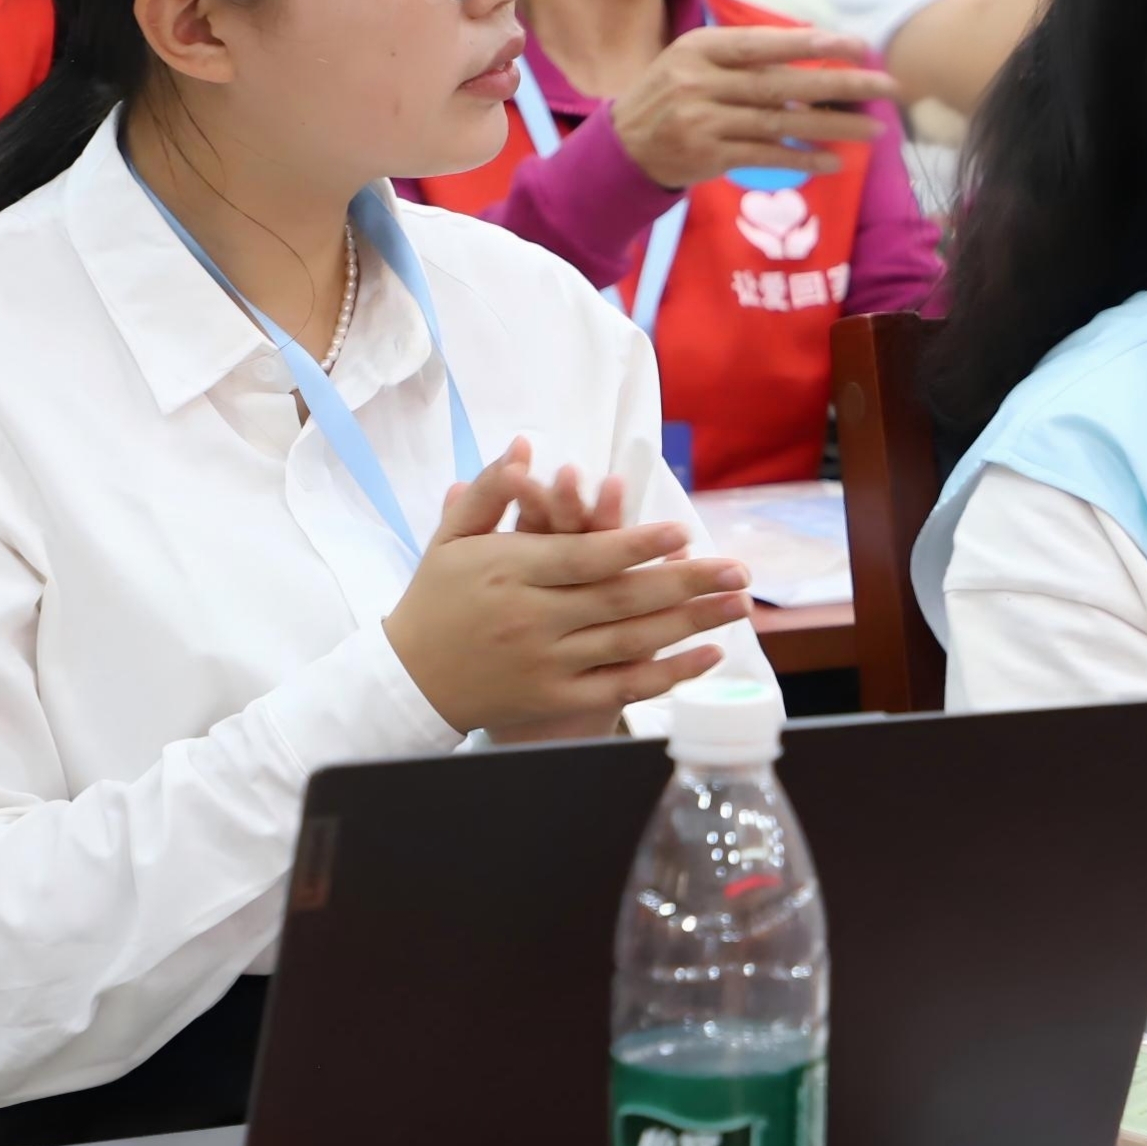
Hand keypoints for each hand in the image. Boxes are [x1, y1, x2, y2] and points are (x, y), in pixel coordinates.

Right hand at [382, 442, 752, 733]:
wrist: (408, 681)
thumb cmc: (435, 600)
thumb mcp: (451, 539)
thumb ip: (490, 492)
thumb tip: (525, 446)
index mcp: (509, 572)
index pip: (584, 556)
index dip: (636, 544)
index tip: (682, 531)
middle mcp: (533, 618)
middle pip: (621, 598)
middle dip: (687, 583)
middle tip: (738, 570)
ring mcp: (548, 663)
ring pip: (631, 641)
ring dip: (691, 624)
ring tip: (737, 606)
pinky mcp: (556, 699)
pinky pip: (622, 687)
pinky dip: (669, 674)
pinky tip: (707, 656)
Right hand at [609, 27, 894, 191]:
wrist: (623, 145)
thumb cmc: (670, 94)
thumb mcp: (694, 60)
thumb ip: (744, 56)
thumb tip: (813, 52)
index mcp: (701, 48)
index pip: (765, 44)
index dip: (814, 45)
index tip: (860, 46)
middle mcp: (701, 82)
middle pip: (782, 83)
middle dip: (841, 85)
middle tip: (887, 87)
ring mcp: (704, 120)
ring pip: (781, 123)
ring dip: (832, 127)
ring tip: (874, 130)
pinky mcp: (708, 155)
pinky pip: (765, 156)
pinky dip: (801, 158)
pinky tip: (833, 160)